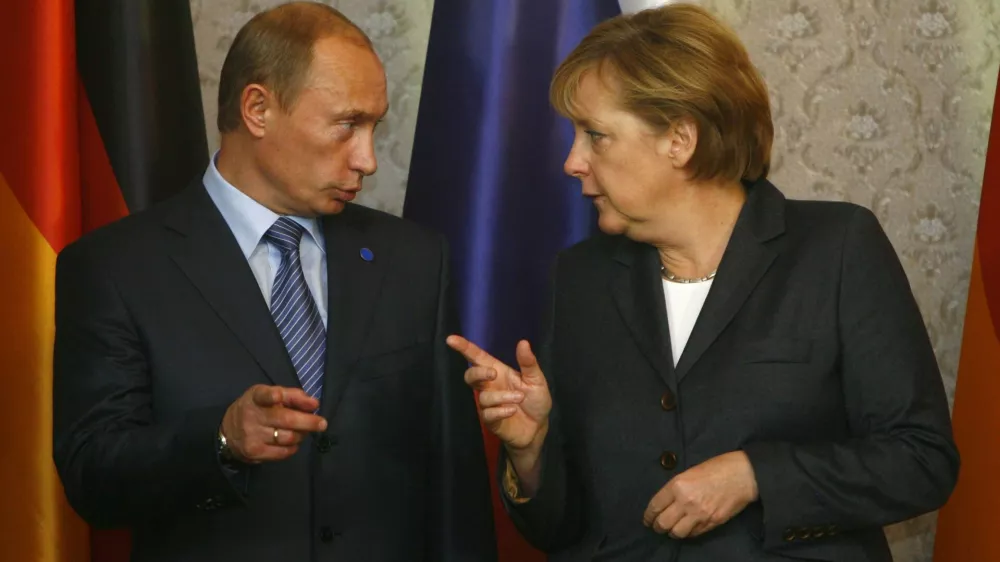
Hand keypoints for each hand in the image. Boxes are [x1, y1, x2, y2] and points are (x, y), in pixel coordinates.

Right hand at [220, 385, 327, 462]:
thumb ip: (291, 396)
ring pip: (288, 437)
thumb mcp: (268, 395)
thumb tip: (314, 404)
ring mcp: (252, 436)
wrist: (228, 432)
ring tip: (303, 431)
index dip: (271, 395)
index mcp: (255, 397)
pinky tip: (293, 442)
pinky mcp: (255, 452)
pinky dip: (293, 447)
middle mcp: (252, 416)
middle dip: (308, 421)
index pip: (263, 395)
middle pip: (286, 419)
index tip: (278, 396)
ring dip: (302, 435)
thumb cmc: (257, 409)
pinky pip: (283, 452)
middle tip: (322, 423)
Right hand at [447, 336, 551, 451]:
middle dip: (478, 373)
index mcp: (499, 372)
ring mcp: (488, 404)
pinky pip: (487, 414)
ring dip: (501, 397)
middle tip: (493, 374)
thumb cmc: (535, 400)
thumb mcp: (536, 379)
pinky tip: (512, 411)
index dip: (464, 347)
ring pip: (483, 397)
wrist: (538, 427)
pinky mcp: (490, 420)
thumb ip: (528, 363)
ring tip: (519, 398)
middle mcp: (490, 386)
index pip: (477, 357)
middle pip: (470, 376)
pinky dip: (500, 411)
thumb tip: (523, 342)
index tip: (451, 339)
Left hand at [643, 451, 758, 538]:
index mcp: (677, 485)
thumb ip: (676, 488)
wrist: (742, 475)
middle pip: (663, 523)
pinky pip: (693, 534)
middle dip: (657, 527)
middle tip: (657, 527)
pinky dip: (687, 533)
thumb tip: (666, 502)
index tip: (647, 520)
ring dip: (672, 532)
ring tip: (672, 529)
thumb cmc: (716, 468)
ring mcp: (699, 514)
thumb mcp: (690, 472)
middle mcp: (686, 502)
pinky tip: (687, 529)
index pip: (655, 506)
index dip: (648, 516)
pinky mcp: (711, 523)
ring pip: (676, 533)